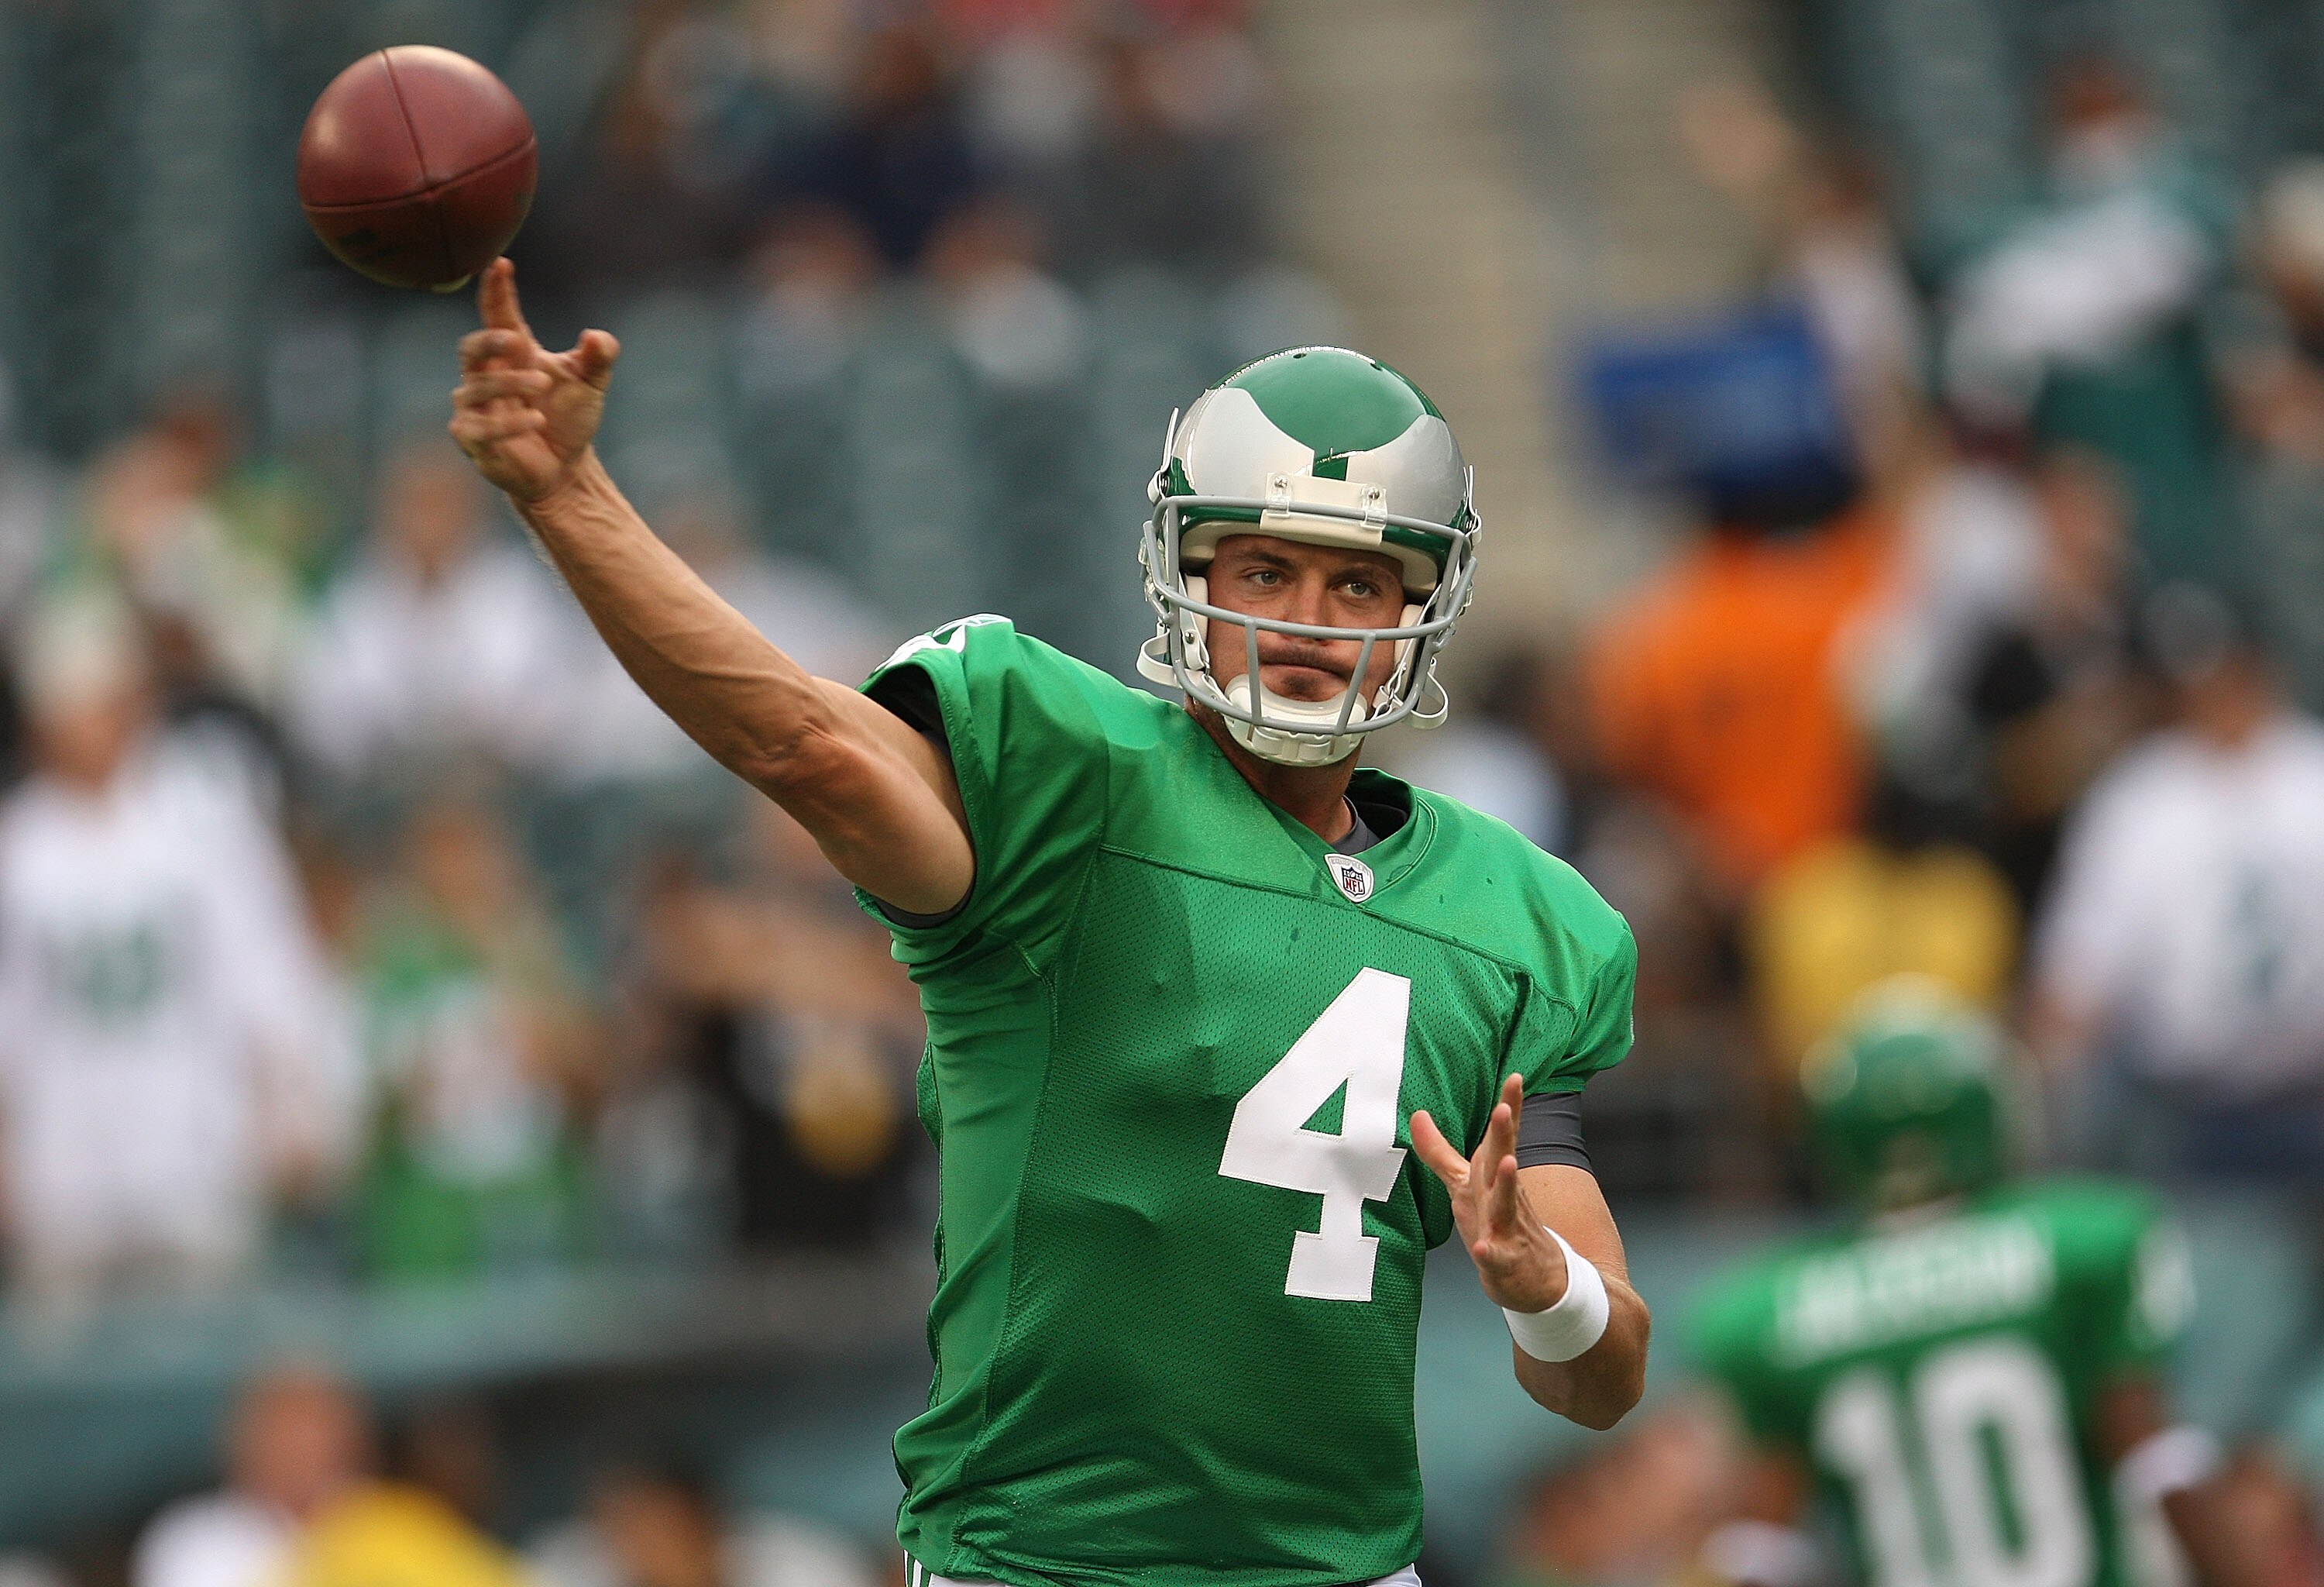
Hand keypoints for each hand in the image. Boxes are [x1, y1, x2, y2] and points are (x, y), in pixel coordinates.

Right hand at [448, 258, 619, 502]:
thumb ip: (599, 357)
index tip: (501, 264)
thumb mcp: (592, 384)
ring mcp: (476, 408)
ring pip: (476, 387)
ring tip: (542, 387)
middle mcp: (486, 376)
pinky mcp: (473, 439)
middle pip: (471, 348)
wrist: (565, 469)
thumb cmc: (570, 418)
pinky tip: (536, 420)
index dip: (496, 290)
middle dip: (488, 340)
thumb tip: (595, 336)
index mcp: (513, 354)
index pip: (498, 315)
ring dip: (508, 384)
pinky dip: (508, 424)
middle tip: (514, 339)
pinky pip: (481, 427)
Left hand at [1412, 1075, 1569, 1312]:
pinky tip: (1484, 1248)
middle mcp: (1504, 1197)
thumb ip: (1440, 1152)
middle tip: (1503, 1109)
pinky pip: (1496, 1257)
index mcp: (1494, 1177)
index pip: (1503, 1138)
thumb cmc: (1495, 1222)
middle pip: (1504, 1162)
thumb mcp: (1465, 1184)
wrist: (1534, 1278)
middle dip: (1504, 1136)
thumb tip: (1417, 1114)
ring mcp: (1507, 1229)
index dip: (1510, 1108)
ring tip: (1508, 1162)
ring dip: (1507, 1184)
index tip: (1516, 1077)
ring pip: (1507, 1205)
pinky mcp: (1504, 1261)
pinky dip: (1490, 1252)